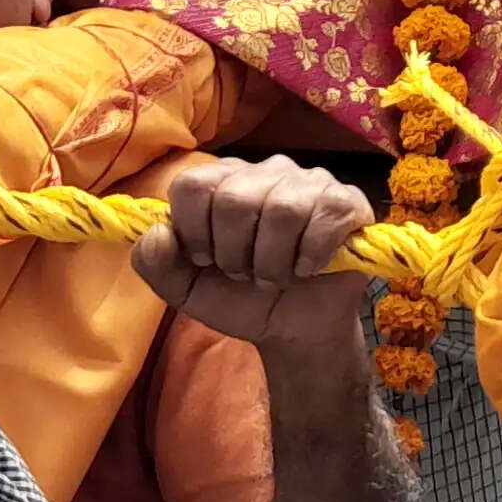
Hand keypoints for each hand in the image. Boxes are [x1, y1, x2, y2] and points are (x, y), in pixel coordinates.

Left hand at [130, 157, 373, 354]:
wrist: (294, 330)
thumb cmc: (242, 299)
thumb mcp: (185, 289)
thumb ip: (155, 262)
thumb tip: (159, 231)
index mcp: (223, 181)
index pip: (193, 184)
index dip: (195, 231)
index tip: (207, 259)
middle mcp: (266, 171)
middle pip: (234, 198)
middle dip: (234, 253)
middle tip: (246, 273)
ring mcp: (309, 183)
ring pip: (282, 209)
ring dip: (272, 261)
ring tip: (275, 277)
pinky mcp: (346, 202)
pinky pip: (324, 217)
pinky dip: (309, 256)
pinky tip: (307, 269)